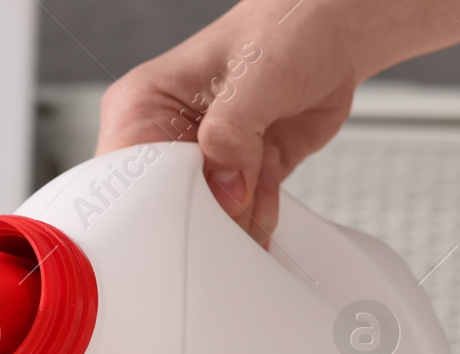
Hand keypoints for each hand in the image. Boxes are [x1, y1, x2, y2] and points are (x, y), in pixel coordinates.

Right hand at [96, 0, 362, 245]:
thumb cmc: (286, 27)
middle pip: (160, 209)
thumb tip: (225, 191)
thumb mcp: (256, 73)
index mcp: (141, 107)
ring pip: (203, 221)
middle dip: (204, 214)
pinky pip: (237, 221)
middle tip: (235, 195)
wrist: (335, 30)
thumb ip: (233, 133)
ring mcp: (201, 164)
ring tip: (262, 169)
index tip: (190, 209)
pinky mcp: (234, 180)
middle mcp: (165, 139)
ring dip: (239, 214)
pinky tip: (270, 177)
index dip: (151, 202)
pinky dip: (259, 214)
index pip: (125, 174)